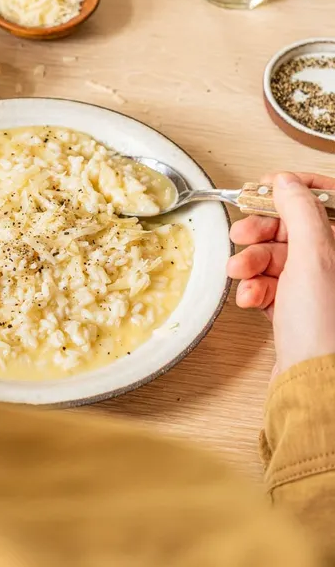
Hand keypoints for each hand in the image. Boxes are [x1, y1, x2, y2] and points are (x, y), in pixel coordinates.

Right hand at [228, 173, 334, 374]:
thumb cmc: (325, 327)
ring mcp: (317, 287)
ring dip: (251, 263)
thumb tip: (285, 181)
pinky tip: (250, 299)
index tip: (266, 187)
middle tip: (241, 235)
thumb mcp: (313, 256)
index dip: (294, 189)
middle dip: (261, 231)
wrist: (314, 385)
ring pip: (276, 257)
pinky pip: (269, 285)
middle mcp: (334, 264)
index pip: (326, 199)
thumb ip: (299, 211)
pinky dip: (254, 289)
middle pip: (293, 228)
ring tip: (240, 274)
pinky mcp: (297, 309)